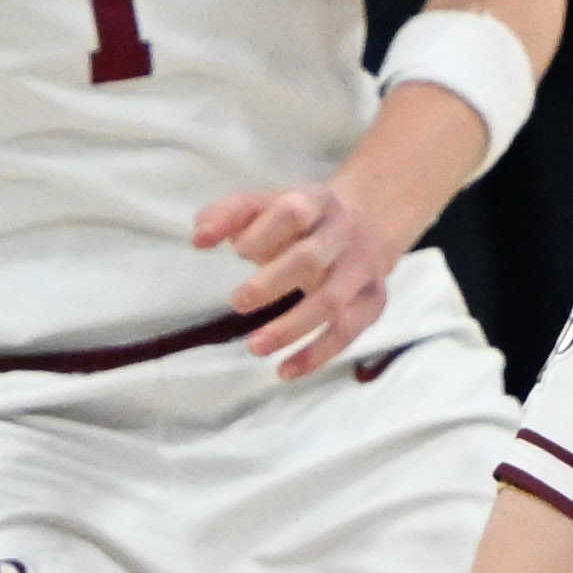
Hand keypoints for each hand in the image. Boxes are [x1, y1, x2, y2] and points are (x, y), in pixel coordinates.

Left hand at [195, 171, 415, 374]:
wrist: (367, 222)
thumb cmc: (302, 220)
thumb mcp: (268, 205)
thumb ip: (228, 214)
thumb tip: (198, 238)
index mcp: (316, 201)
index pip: (293, 212)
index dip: (263, 233)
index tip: (237, 251)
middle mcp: (344, 233)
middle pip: (311, 259)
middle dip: (272, 284)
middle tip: (236, 302)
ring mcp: (362, 268)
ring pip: (332, 301)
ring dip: (292, 327)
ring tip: (255, 347)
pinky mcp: (374, 300)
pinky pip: (349, 332)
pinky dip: (317, 355)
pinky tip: (285, 370)